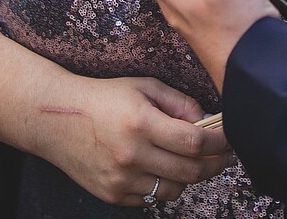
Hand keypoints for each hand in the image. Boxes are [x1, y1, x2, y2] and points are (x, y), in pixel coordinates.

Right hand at [36, 73, 234, 205]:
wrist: (55, 118)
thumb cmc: (104, 98)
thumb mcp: (143, 87)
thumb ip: (179, 103)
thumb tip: (207, 122)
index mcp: (141, 122)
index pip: (195, 141)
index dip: (220, 143)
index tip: (231, 140)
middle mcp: (132, 154)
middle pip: (190, 171)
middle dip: (215, 165)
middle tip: (224, 157)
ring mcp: (121, 179)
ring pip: (173, 190)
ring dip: (188, 178)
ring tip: (188, 162)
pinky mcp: (112, 194)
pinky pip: (151, 199)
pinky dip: (160, 186)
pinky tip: (157, 168)